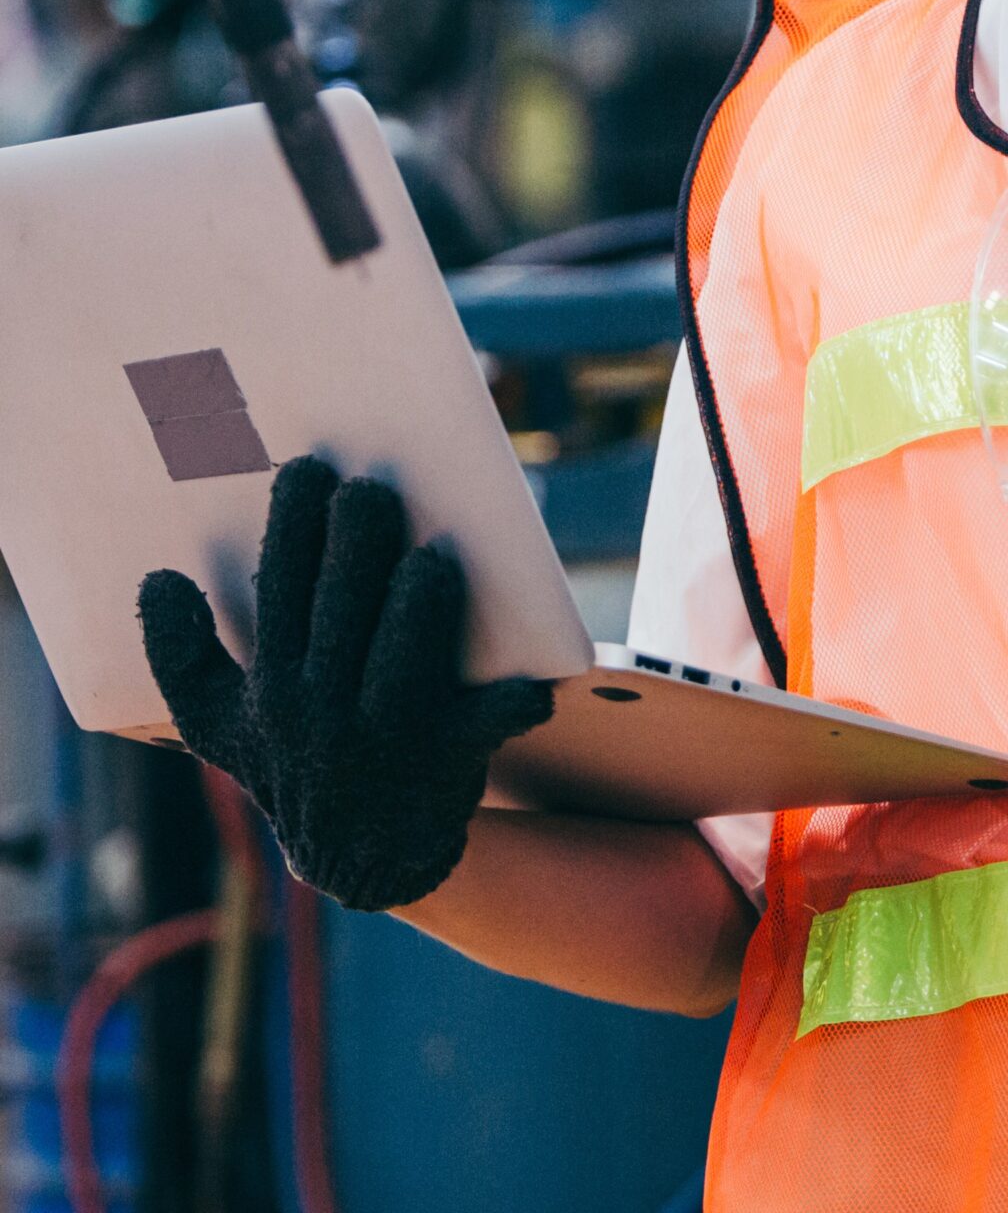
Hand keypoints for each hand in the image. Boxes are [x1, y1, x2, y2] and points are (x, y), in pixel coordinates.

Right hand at [137, 454, 552, 911]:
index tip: (308, 467)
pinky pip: (483, 723)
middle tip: (371, 489)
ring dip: (420, 602)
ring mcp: (387, 735)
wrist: (362, 861)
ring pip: (402, 655)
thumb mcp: (221, 725)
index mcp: (273, 686)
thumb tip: (156, 581)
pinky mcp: (448, 757)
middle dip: (356, 542)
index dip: (292, 525)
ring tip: (433, 557)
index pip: (278, 589)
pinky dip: (511, 703)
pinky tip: (532, 685)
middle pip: (339, 607)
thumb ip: (182, 658)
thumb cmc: (293, 762)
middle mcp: (323, 708)